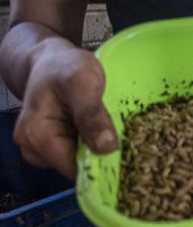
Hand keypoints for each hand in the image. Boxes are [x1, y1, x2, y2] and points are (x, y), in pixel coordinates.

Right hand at [13, 40, 117, 178]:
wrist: (53, 59)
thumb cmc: (64, 67)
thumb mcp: (82, 82)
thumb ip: (92, 114)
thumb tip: (107, 148)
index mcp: (36, 135)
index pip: (71, 167)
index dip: (99, 163)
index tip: (124, 152)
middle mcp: (33, 147)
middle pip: (76, 166)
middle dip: (100, 155)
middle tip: (122, 135)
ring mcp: (43, 148)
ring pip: (79, 161)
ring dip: (98, 149)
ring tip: (109, 126)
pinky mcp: (55, 144)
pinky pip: (79, 153)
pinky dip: (93, 144)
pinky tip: (100, 128)